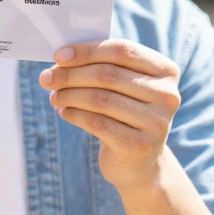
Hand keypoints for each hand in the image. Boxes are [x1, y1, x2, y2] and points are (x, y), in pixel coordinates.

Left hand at [39, 40, 180, 191]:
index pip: (122, 51)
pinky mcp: (140, 146)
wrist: (140, 163)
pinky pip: (97, 123)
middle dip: (70, 75)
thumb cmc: (124, 113)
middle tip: (46, 78)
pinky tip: (64, 112)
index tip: (58, 56)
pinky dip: (75, 115)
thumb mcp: (121, 87)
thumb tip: (60, 58)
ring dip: (69, 95)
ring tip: (53, 97)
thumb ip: (100, 67)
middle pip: (108, 75)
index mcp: (166, 71)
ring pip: (100, 99)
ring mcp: (157, 122)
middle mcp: (167, 95)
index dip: (87, 51)